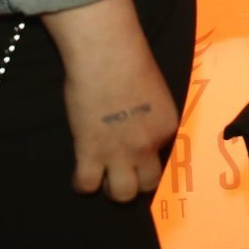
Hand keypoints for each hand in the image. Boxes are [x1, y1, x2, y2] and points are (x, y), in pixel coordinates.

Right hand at [43, 0, 178, 201]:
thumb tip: (139, 128)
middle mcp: (148, 145)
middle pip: (147, 184)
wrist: (106, 54)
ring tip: (102, 175)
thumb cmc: (130, 61)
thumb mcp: (155, 93)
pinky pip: (87, 185)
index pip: (163, 157)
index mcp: (167, 127)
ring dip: (112, 188)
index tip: (136, 149)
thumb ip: (150, 117)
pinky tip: (81, 172)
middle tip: (121, 170)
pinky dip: (82, 184)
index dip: (147, 154)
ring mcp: (120, 152)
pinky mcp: (91, 152)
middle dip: (135, 181)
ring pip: (122, 194)